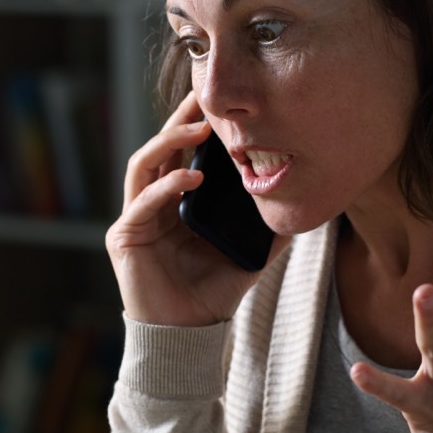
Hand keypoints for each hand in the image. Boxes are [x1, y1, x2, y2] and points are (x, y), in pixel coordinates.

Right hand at [105, 91, 285, 326]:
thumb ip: (272, 230)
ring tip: (199, 131)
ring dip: (169, 143)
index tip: (216, 101)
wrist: (188, 334)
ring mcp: (135, 217)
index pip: (182, 153)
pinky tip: (190, 180)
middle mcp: (151, 202)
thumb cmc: (212, 293)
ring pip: (144, 164)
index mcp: (176, 202)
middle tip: (202, 97)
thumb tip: (308, 208)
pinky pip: (143, 202)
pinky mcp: (124, 237)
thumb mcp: (250, 254)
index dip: (195, 124)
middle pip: (160, 148)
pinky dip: (166, 187)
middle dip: (180, 120)